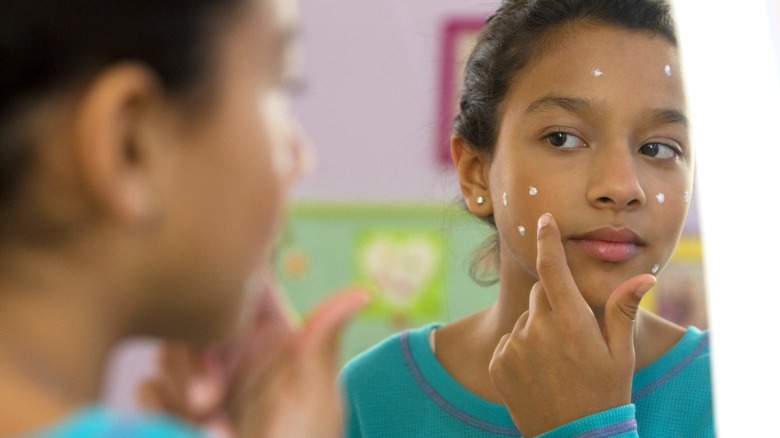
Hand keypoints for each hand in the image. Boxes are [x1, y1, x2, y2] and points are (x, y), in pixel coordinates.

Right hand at [138, 271, 368, 437]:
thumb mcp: (316, 397)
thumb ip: (321, 341)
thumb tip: (361, 291)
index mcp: (271, 338)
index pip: (243, 290)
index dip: (228, 295)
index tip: (225, 328)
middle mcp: (236, 353)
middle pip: (195, 319)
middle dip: (194, 356)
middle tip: (208, 402)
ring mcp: (205, 381)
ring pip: (169, 350)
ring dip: (177, 385)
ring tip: (207, 424)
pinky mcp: (178, 410)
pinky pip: (149, 388)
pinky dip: (158, 405)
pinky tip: (184, 428)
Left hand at [488, 213, 654, 436]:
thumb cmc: (603, 394)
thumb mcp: (620, 354)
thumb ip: (623, 311)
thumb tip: (645, 276)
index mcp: (571, 321)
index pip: (553, 268)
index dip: (548, 240)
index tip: (544, 219)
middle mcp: (538, 328)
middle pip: (540, 294)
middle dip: (554, 302)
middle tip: (573, 335)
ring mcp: (514, 345)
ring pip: (526, 320)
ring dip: (539, 330)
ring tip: (557, 362)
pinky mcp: (498, 362)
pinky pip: (510, 342)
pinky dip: (521, 349)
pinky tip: (539, 374)